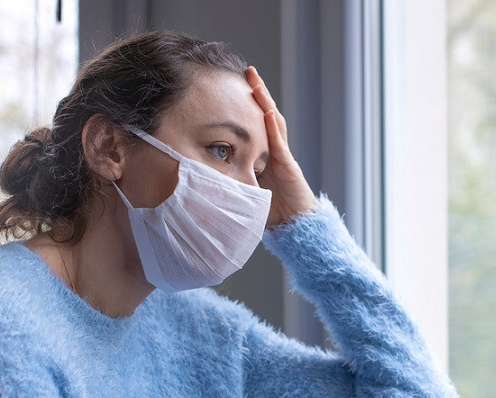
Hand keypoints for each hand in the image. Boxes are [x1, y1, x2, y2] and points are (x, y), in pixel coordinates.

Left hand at [246, 66, 318, 226]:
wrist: (295, 227)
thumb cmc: (270, 213)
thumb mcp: (244, 191)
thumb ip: (230, 179)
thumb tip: (200, 175)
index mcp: (265, 155)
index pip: (256, 123)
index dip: (247, 105)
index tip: (234, 86)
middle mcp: (276, 151)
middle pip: (266, 115)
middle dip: (258, 93)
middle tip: (247, 72)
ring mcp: (283, 157)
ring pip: (274, 123)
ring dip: (265, 101)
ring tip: (255, 82)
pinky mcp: (289, 167)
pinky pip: (280, 143)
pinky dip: (272, 126)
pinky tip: (265, 110)